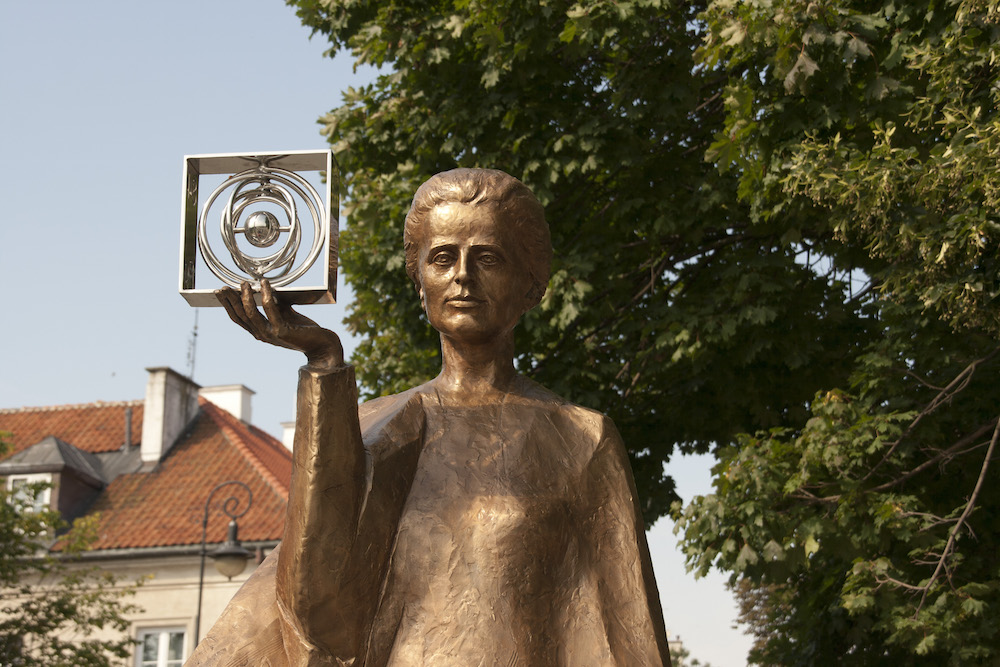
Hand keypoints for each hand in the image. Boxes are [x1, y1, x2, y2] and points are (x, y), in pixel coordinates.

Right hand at [216, 279, 344, 371]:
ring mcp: (271, 334)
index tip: (220, 292)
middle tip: (222, 287)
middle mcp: (262, 335)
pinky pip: (270, 308)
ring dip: (245, 296)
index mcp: (260, 332)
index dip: (228, 305)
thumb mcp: (286, 316)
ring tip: (244, 283)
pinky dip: (266, 294)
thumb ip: (275, 305)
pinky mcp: (282, 330)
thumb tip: (265, 288)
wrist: (322, 344)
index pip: (238, 318)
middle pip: (240, 315)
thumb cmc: (305, 330)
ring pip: (251, 313)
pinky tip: (265, 283)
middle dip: (230, 300)